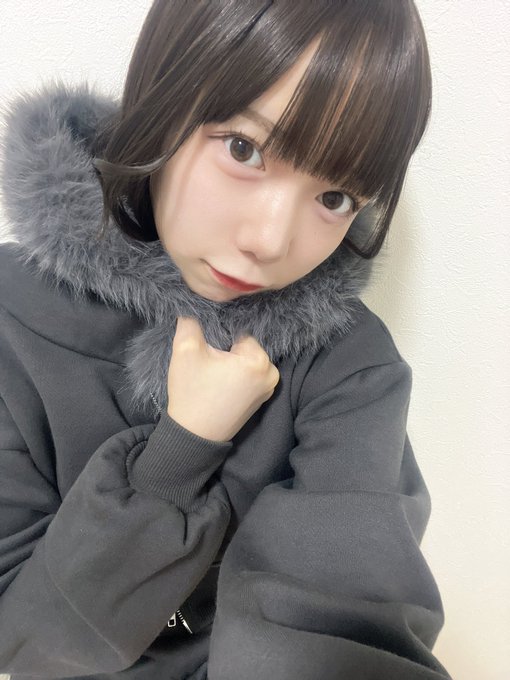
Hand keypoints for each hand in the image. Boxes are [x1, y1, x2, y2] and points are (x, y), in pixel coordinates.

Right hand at [166, 317, 279, 441]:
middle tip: (208, 356)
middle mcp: (271, 372)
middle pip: (245, 344)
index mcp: (258, 360)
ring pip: (247, 358)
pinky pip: (250, 373)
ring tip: (213, 369)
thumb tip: (194, 305)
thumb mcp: (186, 351)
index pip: (240, 329)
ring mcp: (270, 387)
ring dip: (232, 359)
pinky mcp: (263, 397)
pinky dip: (237, 372)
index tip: (207, 340)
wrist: (193, 436)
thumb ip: (191, 321)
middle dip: (227, 345)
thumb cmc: (191, 394)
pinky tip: (220, 378)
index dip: (220, 331)